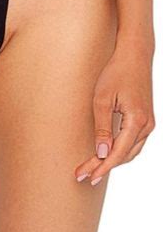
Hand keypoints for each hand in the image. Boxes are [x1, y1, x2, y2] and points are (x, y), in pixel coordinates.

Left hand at [75, 42, 154, 185]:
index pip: (118, 154)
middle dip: (103, 167)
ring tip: (91, 169)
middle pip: (124, 156)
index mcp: (137, 121)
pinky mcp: (145, 120)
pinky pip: (132, 143)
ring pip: (130, 152)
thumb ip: (102, 128)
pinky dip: (120, 152)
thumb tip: (102, 153)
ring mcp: (148, 124)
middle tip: (83, 175)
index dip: (101, 167)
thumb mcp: (102, 99)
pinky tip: (105, 155)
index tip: (87, 176)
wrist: (134, 55)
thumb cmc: (116, 73)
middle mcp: (147, 126)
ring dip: (112, 162)